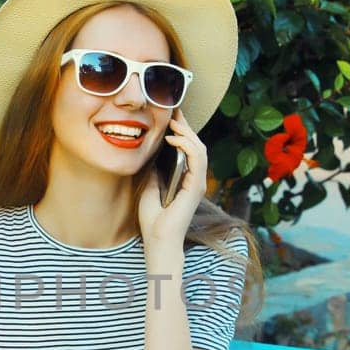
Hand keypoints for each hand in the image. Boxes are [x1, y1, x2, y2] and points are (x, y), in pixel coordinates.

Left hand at [137, 109, 206, 251]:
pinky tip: (173, 138)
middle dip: (186, 126)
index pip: (188, 150)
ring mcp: (198, 183)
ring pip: (200, 149)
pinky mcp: (196, 186)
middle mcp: (196, 179)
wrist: (157, 238)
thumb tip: (152, 153)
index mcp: (186, 179)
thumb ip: (155, 171)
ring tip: (173, 122)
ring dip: (187, 132)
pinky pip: (197, 158)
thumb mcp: (150, 186)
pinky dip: (187, 145)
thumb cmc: (153, 218)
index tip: (171, 117)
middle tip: (174, 112)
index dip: (182, 132)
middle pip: (196, 145)